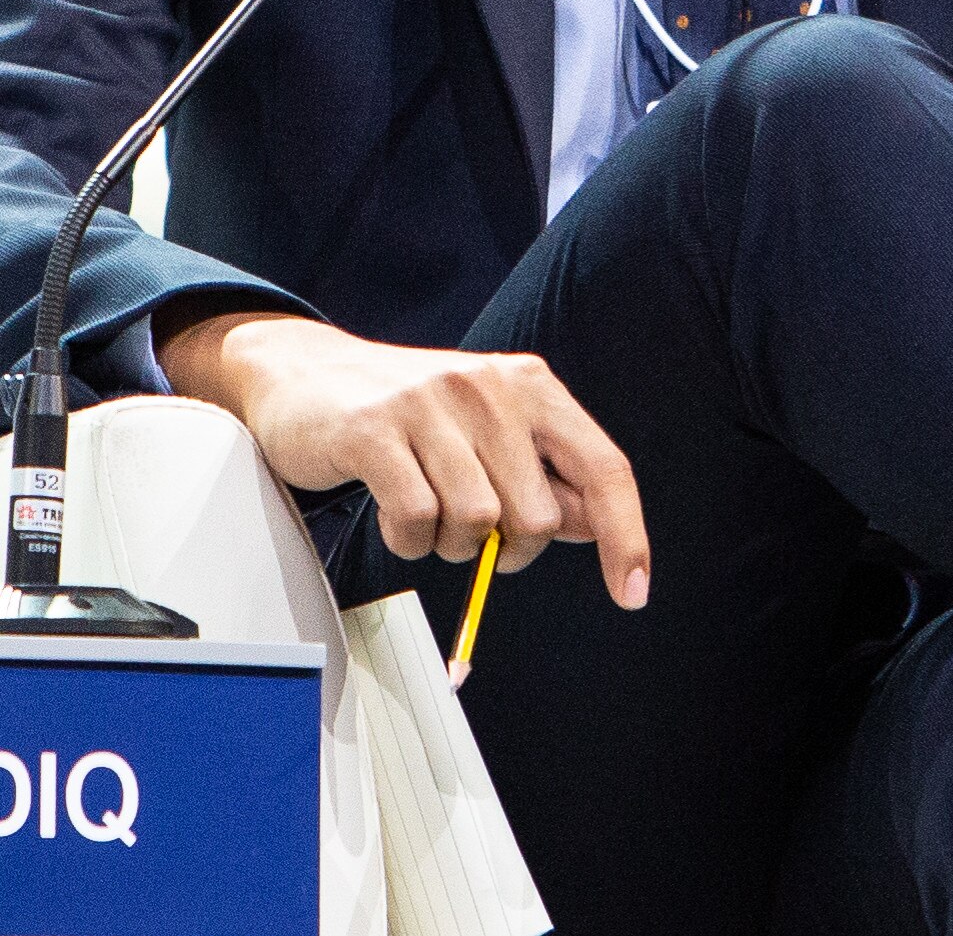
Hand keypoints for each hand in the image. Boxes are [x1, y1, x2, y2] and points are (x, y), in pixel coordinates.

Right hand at [155, 311, 649, 603]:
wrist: (307, 372)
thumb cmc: (410, 410)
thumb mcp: (489, 429)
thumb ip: (543, 473)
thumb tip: (593, 526)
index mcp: (531, 385)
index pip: (603, 466)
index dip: (625, 535)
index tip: (632, 592)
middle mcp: (489, 386)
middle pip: (538, 516)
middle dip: (507, 548)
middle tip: (472, 530)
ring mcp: (431, 404)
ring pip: (477, 524)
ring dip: (451, 544)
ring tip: (427, 512)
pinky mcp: (375, 431)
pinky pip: (416, 521)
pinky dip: (408, 540)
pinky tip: (396, 515)